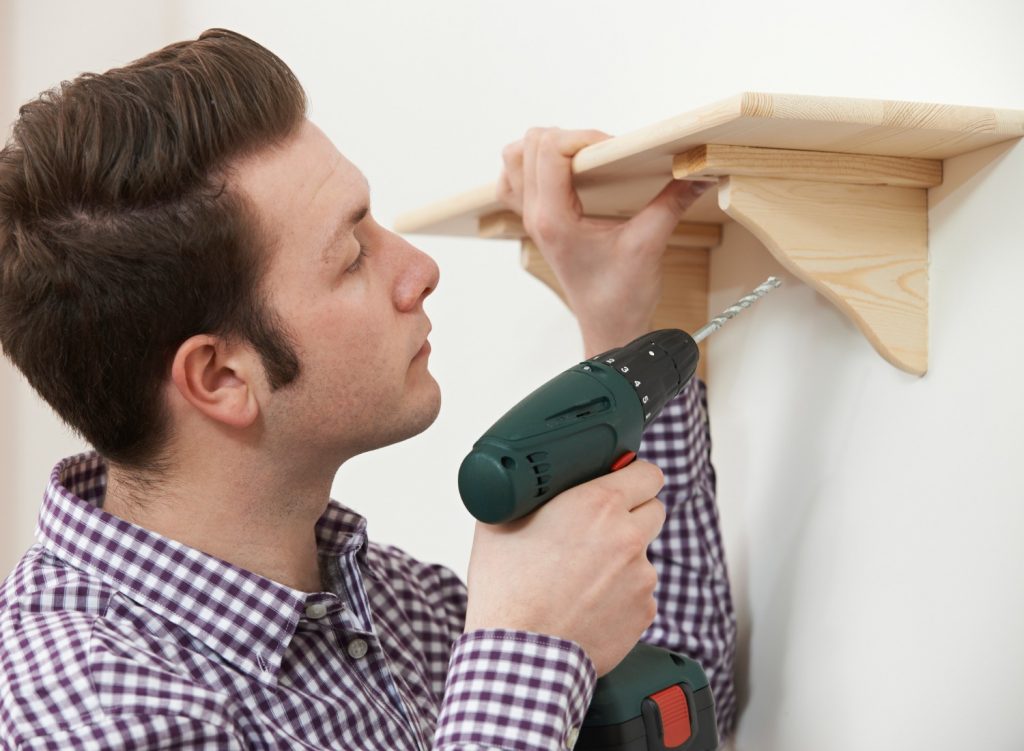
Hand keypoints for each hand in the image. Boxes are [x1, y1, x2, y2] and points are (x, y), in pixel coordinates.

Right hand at [463, 460, 665, 675]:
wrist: (519, 654)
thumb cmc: (508, 592)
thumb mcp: (500, 524)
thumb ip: (526, 495)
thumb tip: (528, 486)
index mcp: (597, 505)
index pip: (647, 473)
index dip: (634, 475)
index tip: (626, 482)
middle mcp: (627, 537)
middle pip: (653, 510)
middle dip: (632, 515)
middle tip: (600, 529)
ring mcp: (641, 576)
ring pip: (642, 555)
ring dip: (623, 559)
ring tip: (582, 577)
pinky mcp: (644, 611)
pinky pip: (639, 592)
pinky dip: (621, 595)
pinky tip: (589, 603)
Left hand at [498, 128, 711, 356]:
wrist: (609, 329)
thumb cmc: (620, 298)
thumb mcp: (649, 244)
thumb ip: (673, 202)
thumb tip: (698, 171)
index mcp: (554, 219)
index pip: (551, 150)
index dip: (586, 138)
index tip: (616, 150)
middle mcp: (535, 216)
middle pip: (529, 146)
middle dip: (570, 139)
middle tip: (604, 155)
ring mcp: (531, 219)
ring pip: (514, 159)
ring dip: (545, 149)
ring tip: (582, 159)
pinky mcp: (538, 223)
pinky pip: (515, 182)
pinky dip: (533, 167)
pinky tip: (564, 174)